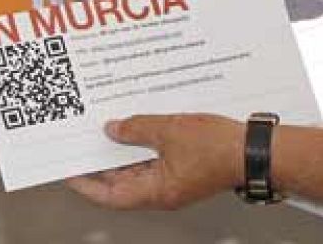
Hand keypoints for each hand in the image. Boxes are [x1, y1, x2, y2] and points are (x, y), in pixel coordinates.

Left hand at [66, 114, 243, 209]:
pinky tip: (137, 127)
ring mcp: (175, 181)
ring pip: (138, 171)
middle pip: (122, 184)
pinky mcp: (186, 169)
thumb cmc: (219, 148)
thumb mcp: (169, 130)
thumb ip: (137, 130)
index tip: (68, 170)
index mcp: (157, 192)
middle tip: (83, 144)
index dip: (86, 184)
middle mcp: (163, 192)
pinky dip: (142, 146)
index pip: (110, 195)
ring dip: (123, 153)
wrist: (254, 150)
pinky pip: (156, 160)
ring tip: (106, 130)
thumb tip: (114, 130)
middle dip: (102, 164)